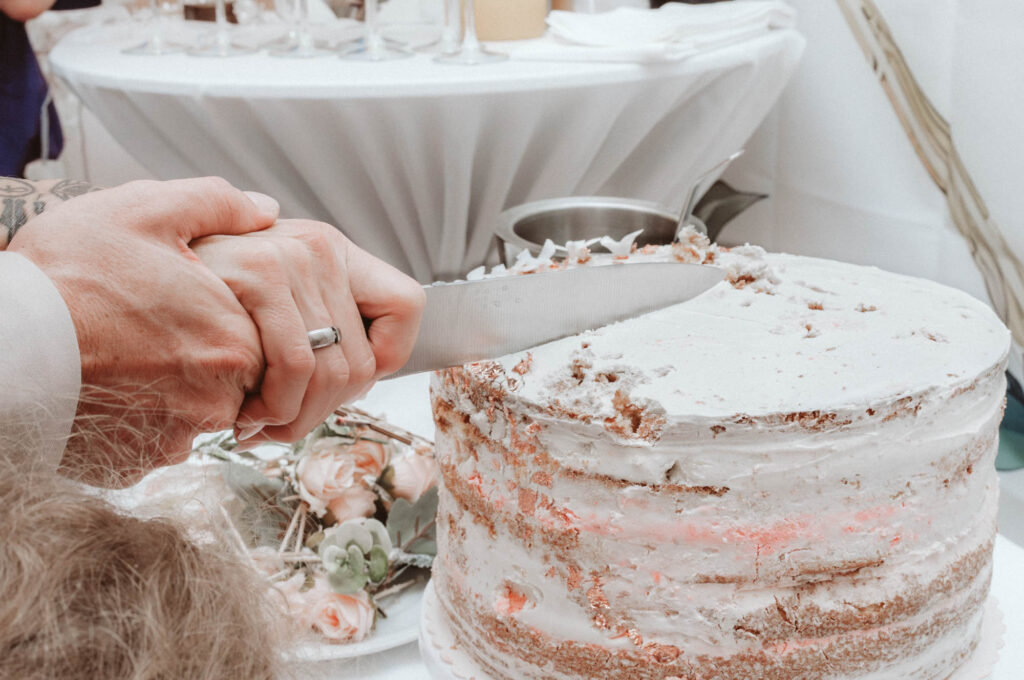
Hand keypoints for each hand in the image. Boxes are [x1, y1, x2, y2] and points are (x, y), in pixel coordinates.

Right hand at [8, 178, 279, 485]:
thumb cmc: (66, 276)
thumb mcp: (144, 211)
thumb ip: (218, 205)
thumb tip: (266, 209)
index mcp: (235, 341)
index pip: (271, 337)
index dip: (236, 314)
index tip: (199, 303)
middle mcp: (218, 400)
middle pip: (241, 378)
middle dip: (208, 352)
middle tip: (158, 325)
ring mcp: (176, 437)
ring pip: (198, 411)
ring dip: (175, 387)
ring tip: (128, 352)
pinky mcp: (136, 464)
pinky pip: (155, 438)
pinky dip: (139, 415)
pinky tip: (109, 384)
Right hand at [191, 220, 423, 442]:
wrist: (104, 280)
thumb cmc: (172, 293)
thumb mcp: (249, 285)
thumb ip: (302, 302)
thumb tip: (345, 338)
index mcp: (326, 250)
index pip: (406, 306)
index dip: (389, 356)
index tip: (346, 381)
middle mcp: (317, 247)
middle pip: (364, 362)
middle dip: (324, 410)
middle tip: (281, 419)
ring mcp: (289, 256)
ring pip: (334, 374)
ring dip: (296, 417)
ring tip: (258, 421)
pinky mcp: (257, 272)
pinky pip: (298, 365)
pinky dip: (277, 406)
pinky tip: (245, 412)